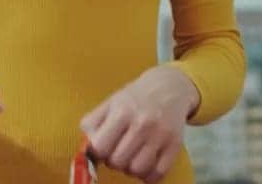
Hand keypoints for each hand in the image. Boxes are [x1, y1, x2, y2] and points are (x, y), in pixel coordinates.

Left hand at [79, 66, 198, 182]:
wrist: (169, 87)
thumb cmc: (135, 98)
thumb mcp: (111, 102)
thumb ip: (92, 123)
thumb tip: (86, 149)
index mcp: (122, 111)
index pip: (100, 147)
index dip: (98, 152)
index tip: (103, 147)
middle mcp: (142, 123)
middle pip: (118, 162)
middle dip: (114, 161)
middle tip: (119, 151)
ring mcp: (160, 135)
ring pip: (137, 170)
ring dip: (131, 169)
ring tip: (132, 157)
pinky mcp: (175, 145)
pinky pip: (158, 174)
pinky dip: (149, 176)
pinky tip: (146, 164)